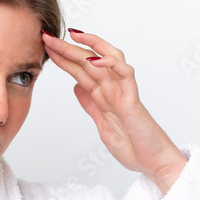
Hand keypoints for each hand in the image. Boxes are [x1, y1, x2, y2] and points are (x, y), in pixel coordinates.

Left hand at [42, 28, 187, 194]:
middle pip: (88, 61)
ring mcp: (123, 92)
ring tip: (72, 35)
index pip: (80, 70)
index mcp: (104, 95)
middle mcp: (113, 89)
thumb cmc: (134, 146)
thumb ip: (91, 105)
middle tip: (47, 36)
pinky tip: (94, 59)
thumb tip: (77, 88)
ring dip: (89, 46)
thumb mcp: (102, 125)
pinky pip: (125, 74)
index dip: (63, 58)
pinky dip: (111, 64)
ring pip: (107, 59)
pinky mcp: (133, 99)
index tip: (45, 47)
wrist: (154, 163)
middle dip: (67, 47)